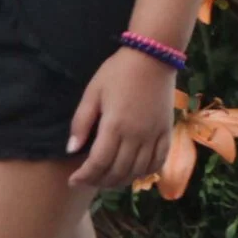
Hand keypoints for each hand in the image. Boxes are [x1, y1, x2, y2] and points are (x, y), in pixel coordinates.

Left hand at [66, 48, 176, 187]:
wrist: (153, 56)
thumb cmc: (118, 72)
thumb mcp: (93, 92)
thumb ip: (81, 122)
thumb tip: (71, 150)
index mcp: (115, 125)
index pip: (98, 163)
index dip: (84, 176)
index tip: (73, 180)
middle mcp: (136, 135)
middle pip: (117, 171)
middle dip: (99, 181)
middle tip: (88, 180)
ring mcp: (153, 135)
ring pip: (137, 171)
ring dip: (121, 181)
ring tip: (107, 179)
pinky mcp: (166, 131)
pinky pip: (158, 161)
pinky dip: (146, 172)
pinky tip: (134, 172)